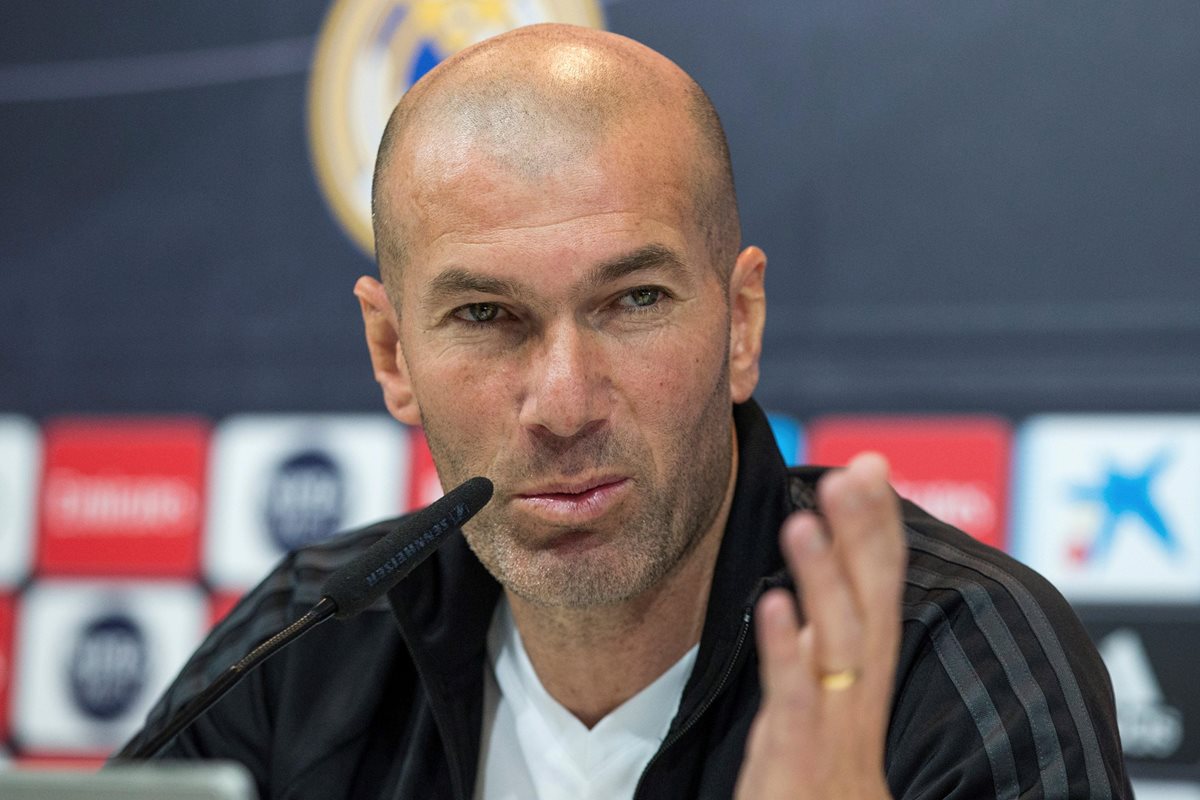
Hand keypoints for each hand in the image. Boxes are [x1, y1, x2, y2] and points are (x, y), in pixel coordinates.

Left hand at [735, 453, 906, 799]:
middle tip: (859, 470)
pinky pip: (796, 705)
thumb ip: (814, 667)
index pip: (875, 598)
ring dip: (824, 581)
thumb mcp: (813, 724)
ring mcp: (831, 738)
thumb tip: (803, 606)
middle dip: (865, 538)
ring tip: (805, 520)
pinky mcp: (799, 768)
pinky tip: (774, 607)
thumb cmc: (805, 796)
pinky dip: (788, 653)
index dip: (874, 533)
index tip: (869, 469)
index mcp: (856, 691)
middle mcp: (855, 707)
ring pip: (838, 646)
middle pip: (870, 610)